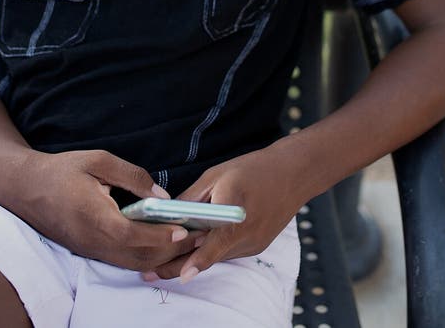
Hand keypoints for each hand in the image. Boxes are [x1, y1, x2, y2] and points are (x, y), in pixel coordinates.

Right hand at [3, 149, 205, 271]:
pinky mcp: (90, 251)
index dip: (158, 235)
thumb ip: (132, 176)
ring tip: (188, 239)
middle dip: (170, 249)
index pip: (131, 234)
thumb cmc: (63, 170)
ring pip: (132, 262)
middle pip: (137, 255)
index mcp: (93, 215)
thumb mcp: (98, 160)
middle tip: (199, 234)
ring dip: (161, 255)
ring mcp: (91, 250)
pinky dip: (146, 255)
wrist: (26, 188)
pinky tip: (162, 242)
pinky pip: (122, 260)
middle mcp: (93, 240)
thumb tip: (162, 194)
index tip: (183, 228)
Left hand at [141, 141, 306, 282]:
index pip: (213, 245)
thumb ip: (191, 199)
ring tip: (168, 255)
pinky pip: (230, 250)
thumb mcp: (215, 177)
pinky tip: (202, 239)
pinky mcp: (258, 246)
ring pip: (218, 254)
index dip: (195, 262)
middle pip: (210, 255)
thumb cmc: (252, 169)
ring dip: (198, 254)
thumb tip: (166, 215)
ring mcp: (254, 244)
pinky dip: (215, 247)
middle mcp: (247, 235)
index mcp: (235, 214)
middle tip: (152, 270)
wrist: (292, 174)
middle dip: (181, 262)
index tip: (180, 275)